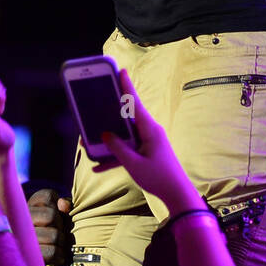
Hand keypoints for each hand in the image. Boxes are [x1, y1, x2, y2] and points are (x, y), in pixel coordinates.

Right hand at [28, 189, 71, 265]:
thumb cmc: (51, 238)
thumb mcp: (58, 219)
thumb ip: (64, 208)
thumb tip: (63, 205)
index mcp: (25, 208)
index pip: (47, 196)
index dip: (58, 207)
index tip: (58, 216)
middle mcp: (18, 221)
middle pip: (51, 216)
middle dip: (61, 226)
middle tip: (59, 234)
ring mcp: (21, 239)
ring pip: (54, 235)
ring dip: (61, 243)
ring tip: (57, 246)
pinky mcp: (27, 258)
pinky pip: (51, 252)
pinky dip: (59, 256)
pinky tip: (58, 258)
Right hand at [99, 69, 199, 212]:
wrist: (177, 194)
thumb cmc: (159, 177)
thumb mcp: (134, 164)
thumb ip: (118, 149)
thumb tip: (106, 135)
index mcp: (149, 129)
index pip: (135, 103)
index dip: (127, 86)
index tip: (121, 71)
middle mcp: (149, 131)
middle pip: (126, 118)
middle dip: (109, 115)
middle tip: (95, 105)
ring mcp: (148, 142)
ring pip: (124, 136)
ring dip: (109, 141)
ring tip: (88, 143)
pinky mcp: (147, 152)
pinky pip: (128, 150)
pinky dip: (115, 157)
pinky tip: (97, 168)